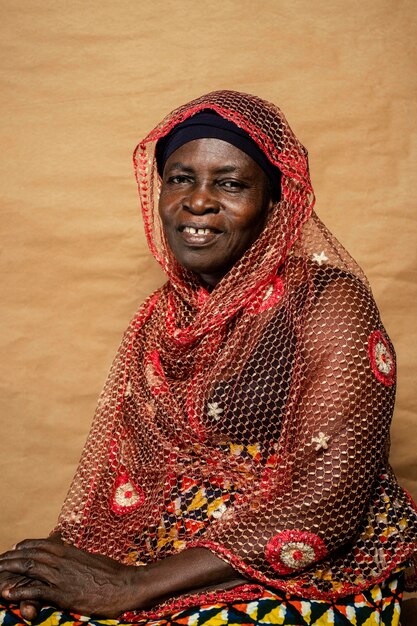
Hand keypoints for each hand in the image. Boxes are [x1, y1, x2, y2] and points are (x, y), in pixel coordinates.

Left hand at [0, 539, 143, 617]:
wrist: (124, 584)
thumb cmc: (112, 573)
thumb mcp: (92, 558)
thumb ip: (78, 556)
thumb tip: (73, 554)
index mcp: (69, 550)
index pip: (41, 544)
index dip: (25, 546)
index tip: (14, 548)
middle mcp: (62, 559)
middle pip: (30, 554)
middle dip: (11, 558)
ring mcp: (61, 575)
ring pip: (28, 568)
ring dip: (9, 570)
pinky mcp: (62, 592)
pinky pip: (35, 590)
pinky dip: (19, 591)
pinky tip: (7, 593)